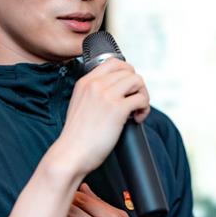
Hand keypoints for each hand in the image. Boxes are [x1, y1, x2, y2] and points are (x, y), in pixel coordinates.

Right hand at [56, 58, 149, 176]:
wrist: (70, 153)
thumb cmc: (76, 137)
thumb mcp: (79, 105)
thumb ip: (93, 94)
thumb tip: (116, 93)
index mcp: (85, 82)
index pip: (113, 63)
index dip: (126, 74)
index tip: (127, 89)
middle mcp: (96, 84)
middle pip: (129, 71)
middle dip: (137, 87)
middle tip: (134, 102)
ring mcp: (107, 95)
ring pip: (138, 81)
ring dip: (143, 96)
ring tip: (136, 111)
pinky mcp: (117, 109)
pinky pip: (141, 99)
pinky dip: (144, 109)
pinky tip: (136, 119)